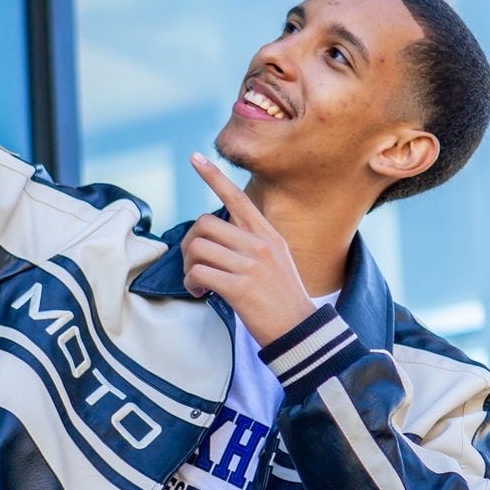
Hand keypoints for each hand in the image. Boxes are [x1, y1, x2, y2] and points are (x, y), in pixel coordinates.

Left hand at [181, 153, 315, 345]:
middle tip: (194, 263)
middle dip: (190, 244)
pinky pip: (199, 273)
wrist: (300, 331)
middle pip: (205, 224)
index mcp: (268, 235)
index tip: (195, 158)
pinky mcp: (240, 288)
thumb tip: (217, 239)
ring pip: (199, 248)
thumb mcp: (277, 261)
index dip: (214, 176)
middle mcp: (259, 245)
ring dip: (189, 266)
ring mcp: (250, 266)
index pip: (238, 198)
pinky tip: (200, 293)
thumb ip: (251, 245)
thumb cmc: (283, 299)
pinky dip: (192, 283)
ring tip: (197, 282)